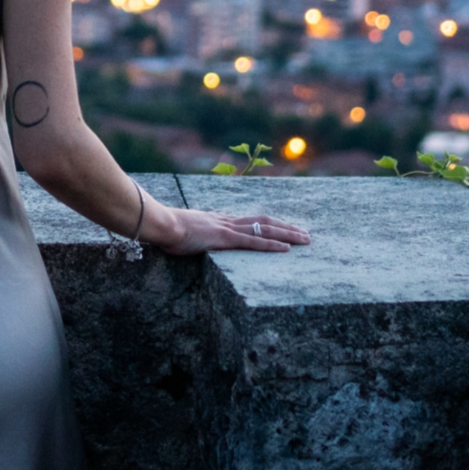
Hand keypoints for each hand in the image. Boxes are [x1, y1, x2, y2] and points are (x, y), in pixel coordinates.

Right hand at [154, 208, 309, 255]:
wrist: (162, 223)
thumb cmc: (168, 229)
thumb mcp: (186, 231)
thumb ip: (196, 234)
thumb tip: (195, 239)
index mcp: (220, 220)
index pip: (252, 220)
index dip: (272, 224)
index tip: (286, 228)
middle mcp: (228, 221)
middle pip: (265, 221)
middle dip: (287, 227)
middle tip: (306, 234)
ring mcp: (228, 228)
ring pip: (265, 229)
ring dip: (288, 234)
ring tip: (305, 240)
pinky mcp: (225, 238)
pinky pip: (253, 241)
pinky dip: (271, 244)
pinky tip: (286, 249)